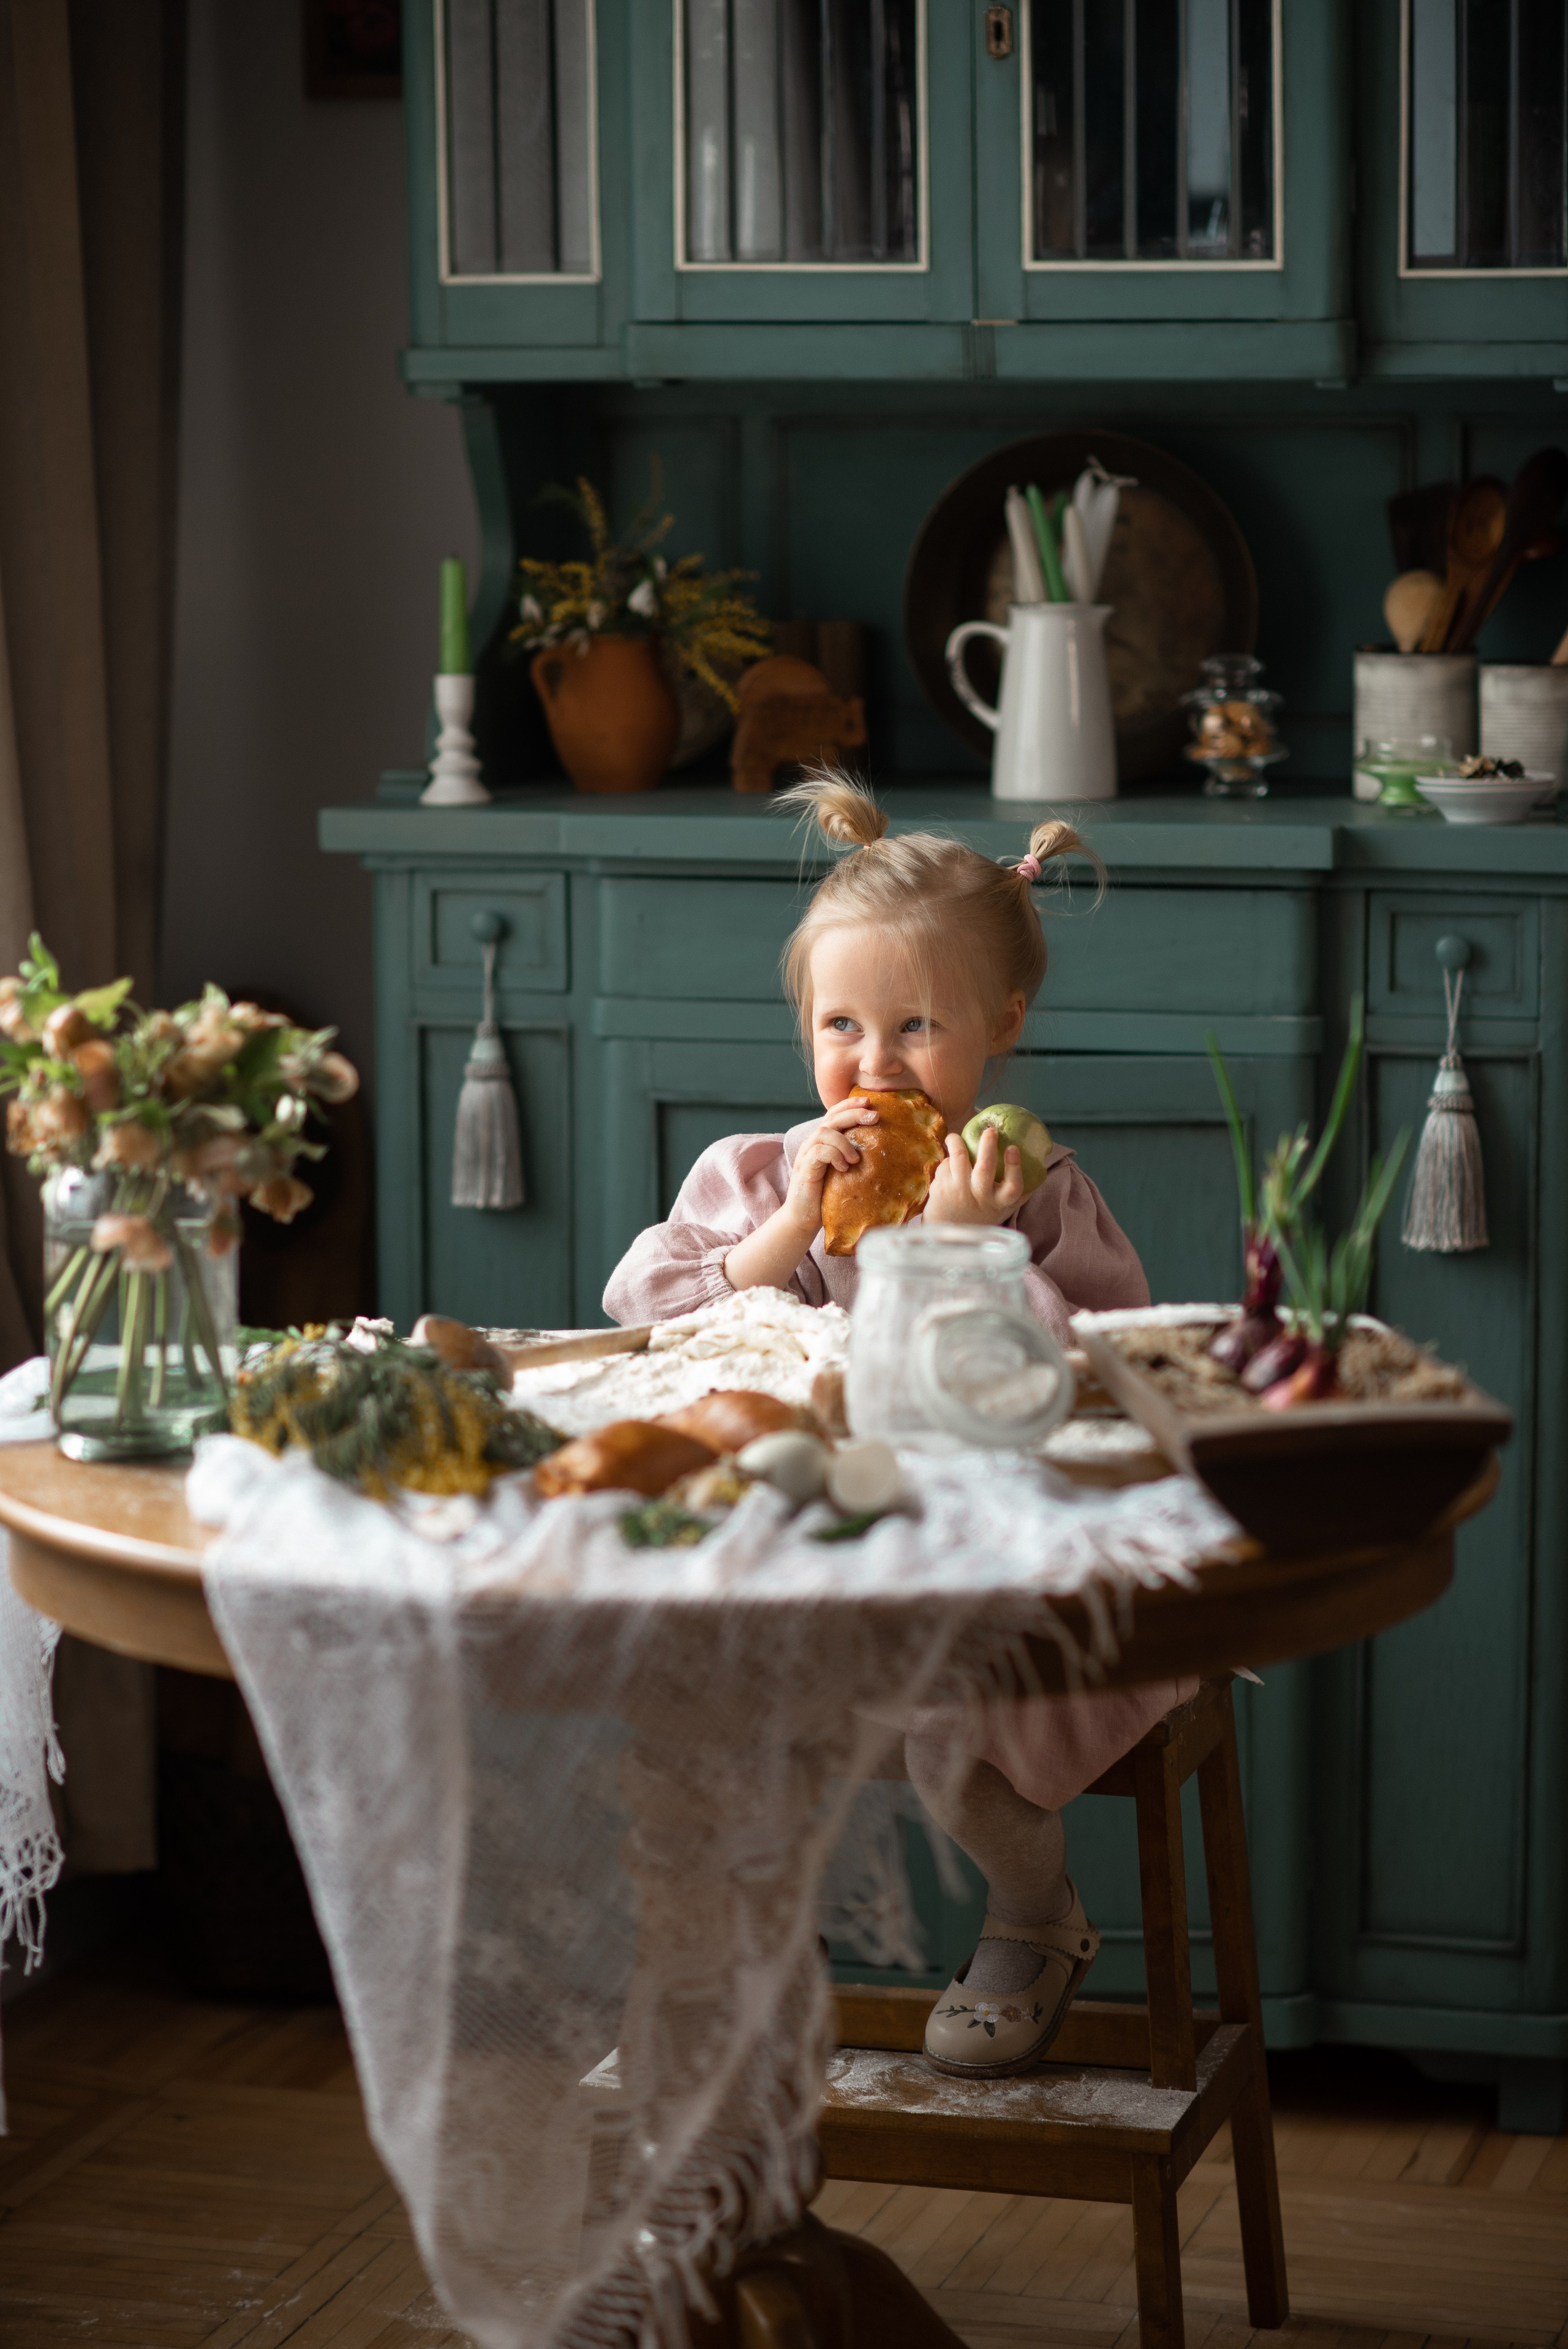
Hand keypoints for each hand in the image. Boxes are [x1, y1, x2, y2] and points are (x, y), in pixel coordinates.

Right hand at [781, 1098, 880, 1239]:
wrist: (803, 1218)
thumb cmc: (826, 1196)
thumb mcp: (843, 1173)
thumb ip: (853, 1158)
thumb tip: (883, 1150)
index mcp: (822, 1142)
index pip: (833, 1114)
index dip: (849, 1104)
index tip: (869, 1101)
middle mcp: (812, 1144)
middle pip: (831, 1119)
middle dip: (854, 1114)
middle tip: (875, 1117)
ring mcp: (806, 1155)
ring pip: (824, 1132)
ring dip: (844, 1142)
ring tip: (856, 1158)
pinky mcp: (804, 1168)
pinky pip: (818, 1152)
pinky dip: (834, 1156)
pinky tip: (844, 1168)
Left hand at [924, 1129, 1024, 1226]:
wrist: (948, 1233)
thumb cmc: (980, 1217)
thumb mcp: (1002, 1210)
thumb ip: (1019, 1194)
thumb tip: (1040, 1169)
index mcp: (999, 1203)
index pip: (1013, 1186)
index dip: (1014, 1166)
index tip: (1013, 1148)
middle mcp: (980, 1198)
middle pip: (985, 1168)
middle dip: (988, 1146)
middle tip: (990, 1131)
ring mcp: (959, 1192)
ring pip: (959, 1158)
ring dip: (956, 1142)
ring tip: (955, 1137)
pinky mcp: (941, 1188)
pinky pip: (945, 1165)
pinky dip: (947, 1159)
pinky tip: (948, 1160)